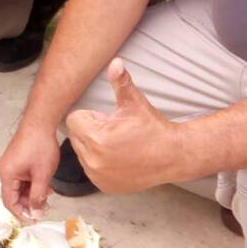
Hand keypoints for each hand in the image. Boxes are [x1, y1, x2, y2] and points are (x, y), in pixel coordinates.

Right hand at [0, 122, 60, 222]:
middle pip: (14, 195)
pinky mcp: (18, 161)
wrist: (41, 122)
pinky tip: (45, 187)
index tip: (34, 220)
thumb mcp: (42, 175)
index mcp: (7, 174)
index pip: (9, 202)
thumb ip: (38, 196)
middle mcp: (6, 171)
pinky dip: (32, 185)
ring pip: (20, 188)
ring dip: (32, 194)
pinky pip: (23, 179)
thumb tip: (35, 213)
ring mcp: (11, 165)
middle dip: (28, 204)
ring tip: (47, 198)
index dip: (21, 213)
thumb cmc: (40, 146)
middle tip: (44, 209)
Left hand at [64, 58, 176, 193]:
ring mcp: (98, 176)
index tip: (109, 120)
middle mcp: (93, 161)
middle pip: (76, 137)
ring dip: (94, 147)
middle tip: (115, 132)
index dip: (91, 116)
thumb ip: (121, 82)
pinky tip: (119, 158)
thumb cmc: (152, 127)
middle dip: (91, 131)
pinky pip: (91, 169)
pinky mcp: (104, 187)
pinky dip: (100, 163)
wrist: (172, 156)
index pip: (74, 120)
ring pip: (82, 153)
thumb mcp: (135, 103)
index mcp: (97, 138)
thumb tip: (115, 61)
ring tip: (118, 145)